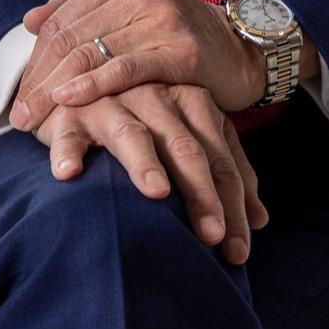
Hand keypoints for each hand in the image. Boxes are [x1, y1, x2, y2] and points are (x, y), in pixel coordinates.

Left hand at [8, 0, 266, 134]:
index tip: (15, 95)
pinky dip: (92, 85)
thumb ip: (80, 9)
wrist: (240, 48)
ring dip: (54, 90)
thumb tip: (30, 19)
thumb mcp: (128, 13)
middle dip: (37, 80)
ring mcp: (158, 17)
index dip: (33, 59)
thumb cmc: (176, 34)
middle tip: (17, 116)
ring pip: (90, 53)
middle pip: (70, 38)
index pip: (61, 20)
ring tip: (32, 120)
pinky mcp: (178, 49)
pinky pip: (126, 68)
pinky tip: (68, 100)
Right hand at [27, 81, 266, 264]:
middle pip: (185, 149)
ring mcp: (113, 102)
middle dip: (201, 194)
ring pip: (132, 134)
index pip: (219, 159)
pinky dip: (68, 151)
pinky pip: (69, 132)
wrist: (89, 79)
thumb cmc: (148, 117)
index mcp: (193, 100)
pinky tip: (70, 174)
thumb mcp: (193, 134)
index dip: (232, 204)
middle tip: (211, 235)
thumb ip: (226, 170)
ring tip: (157, 192)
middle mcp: (156, 97)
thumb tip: (260, 221)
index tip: (237, 249)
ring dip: (143, 163)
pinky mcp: (71, 111)